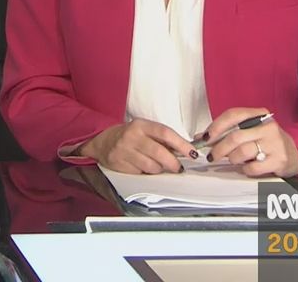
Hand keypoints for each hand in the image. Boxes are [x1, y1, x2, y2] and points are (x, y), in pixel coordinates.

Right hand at [80, 119, 198, 173]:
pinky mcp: (119, 164)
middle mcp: (132, 136)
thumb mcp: (146, 130)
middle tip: (178, 168)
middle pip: (160, 153)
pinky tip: (143, 167)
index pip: (165, 133)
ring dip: (159, 169)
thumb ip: (164, 138)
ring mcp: (124, 150)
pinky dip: (146, 173)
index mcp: (141, 125)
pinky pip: (140, 173)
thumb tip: (187, 150)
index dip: (182, 144)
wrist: (103, 141)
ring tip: (157, 165)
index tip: (193, 153)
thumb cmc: (132, 136)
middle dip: (173, 163)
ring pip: (151, 166)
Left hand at [199, 107, 297, 177]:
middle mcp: (268, 127)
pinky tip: (246, 167)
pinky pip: (252, 168)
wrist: (295, 153)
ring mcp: (275, 144)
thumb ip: (226, 132)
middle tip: (212, 155)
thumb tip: (201, 137)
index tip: (205, 137)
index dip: (216, 126)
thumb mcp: (249, 130)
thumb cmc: (267, 141)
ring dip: (232, 159)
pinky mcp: (279, 160)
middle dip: (218, 148)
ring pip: (242, 152)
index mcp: (259, 115)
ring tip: (233, 159)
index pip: (233, 115)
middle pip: (235, 137)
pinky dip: (244, 169)